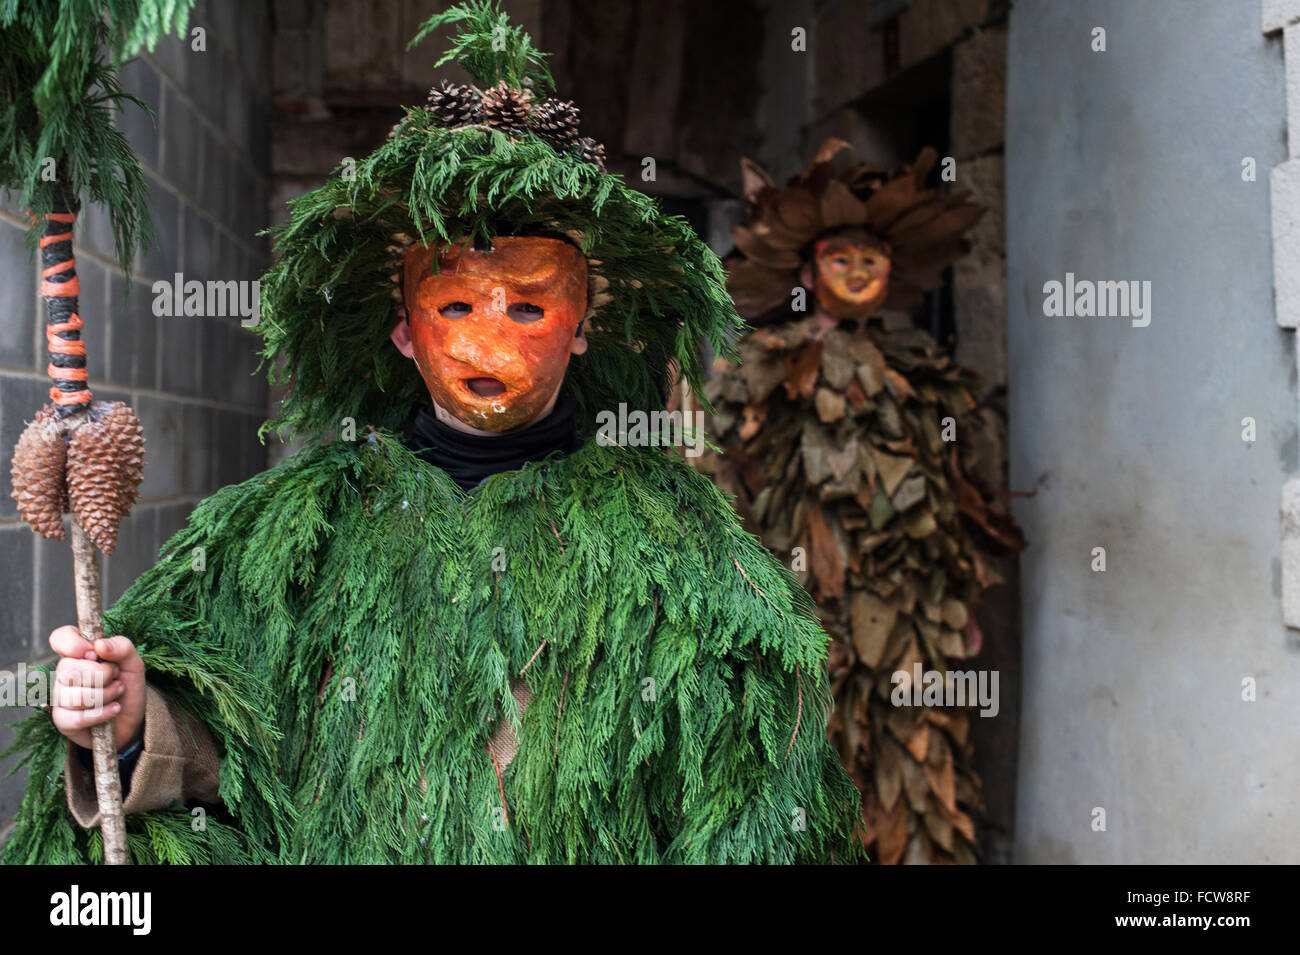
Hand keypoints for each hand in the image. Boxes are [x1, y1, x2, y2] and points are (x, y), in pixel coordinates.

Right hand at [48, 627, 145, 752]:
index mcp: (78, 653)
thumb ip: (122, 647)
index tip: (94, 654)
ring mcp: (61, 697)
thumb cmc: (128, 686)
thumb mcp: (133, 663)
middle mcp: (64, 673)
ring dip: (106, 695)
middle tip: (116, 677)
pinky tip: (114, 709)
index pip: (60, 638)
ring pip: (75, 696)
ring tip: (118, 692)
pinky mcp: (63, 720)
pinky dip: (102, 713)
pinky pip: (76, 718)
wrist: (131, 718)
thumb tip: (100, 644)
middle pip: (69, 670)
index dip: (72, 644)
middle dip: (102, 675)